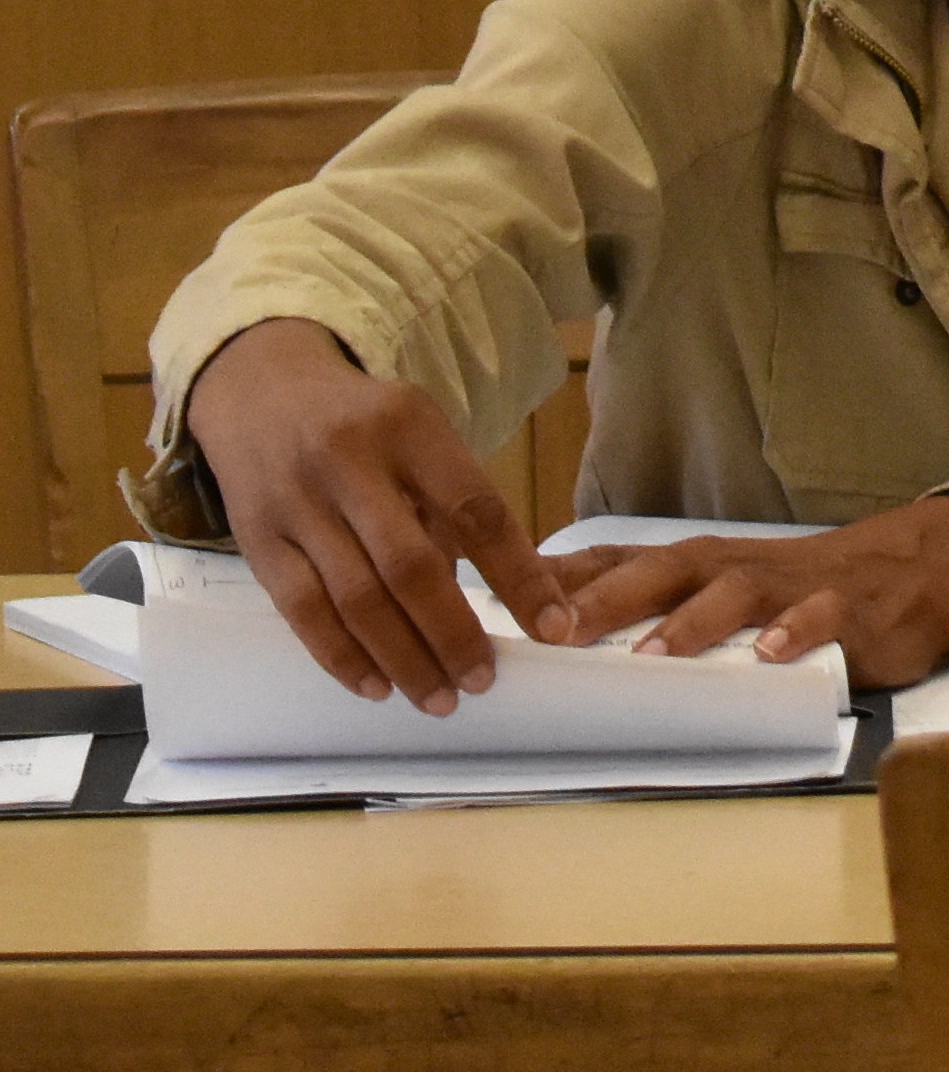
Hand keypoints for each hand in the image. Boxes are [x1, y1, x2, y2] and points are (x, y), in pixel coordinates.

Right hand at [185, 317, 572, 714]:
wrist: (261, 389)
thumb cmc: (365, 423)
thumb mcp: (420, 432)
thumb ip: (452, 501)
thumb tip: (507, 594)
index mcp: (411, 427)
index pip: (477, 509)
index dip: (519, 575)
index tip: (555, 628)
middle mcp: (351, 460)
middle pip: (411, 566)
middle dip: (453, 633)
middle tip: (482, 679)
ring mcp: (298, 500)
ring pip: (356, 598)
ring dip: (403, 658)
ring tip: (439, 696)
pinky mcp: (256, 537)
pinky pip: (302, 610)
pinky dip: (342, 656)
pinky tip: (376, 685)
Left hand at [549, 492, 948, 687]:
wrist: (909, 570)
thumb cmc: (796, 592)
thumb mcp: (719, 593)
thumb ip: (654, 612)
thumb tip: (557, 640)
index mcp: (695, 565)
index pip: (615, 561)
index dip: (560, 581)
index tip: (498, 601)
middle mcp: (733, 566)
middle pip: (662, 571)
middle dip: (607, 598)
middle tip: (555, 631)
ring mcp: (791, 584)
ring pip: (734, 591)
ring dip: (693, 620)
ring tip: (653, 653)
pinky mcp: (847, 608)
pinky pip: (821, 615)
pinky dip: (796, 630)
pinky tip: (773, 652)